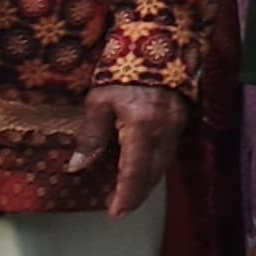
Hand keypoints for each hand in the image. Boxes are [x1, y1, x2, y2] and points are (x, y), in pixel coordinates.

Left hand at [69, 81, 185, 216]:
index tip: (115, 212)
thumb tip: (77, 166)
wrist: (157, 43)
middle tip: (120, 208)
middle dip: (136, 194)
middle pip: (152, 174)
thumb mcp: (99, 102)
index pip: (134, 172)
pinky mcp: (179, 120)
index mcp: (141, 127)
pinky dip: (154, 166)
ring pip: (163, 165)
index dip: (125, 195)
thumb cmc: (123, 70)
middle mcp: (163, 131)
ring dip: (146, 182)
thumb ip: (91, 136)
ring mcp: (175, 126)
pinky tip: (143, 168)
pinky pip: (167, 152)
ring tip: (129, 193)